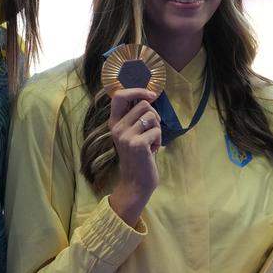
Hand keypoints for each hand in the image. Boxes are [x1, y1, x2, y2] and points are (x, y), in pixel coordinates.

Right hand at [107, 87, 160, 225]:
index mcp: (114, 123)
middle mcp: (116, 128)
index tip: (151, 95)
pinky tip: (152, 151)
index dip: (136, 90)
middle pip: (144, 104)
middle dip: (154, 116)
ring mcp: (125, 136)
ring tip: (151, 142)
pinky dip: (159, 140)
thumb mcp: (133, 133)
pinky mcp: (137, 144)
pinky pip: (157, 131)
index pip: (119, 96)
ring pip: (152, 116)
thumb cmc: (140, 156)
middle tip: (151, 132)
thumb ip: (135, 116)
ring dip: (157, 129)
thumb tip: (148, 96)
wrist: (136, 182)